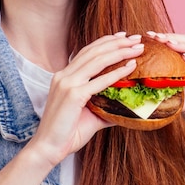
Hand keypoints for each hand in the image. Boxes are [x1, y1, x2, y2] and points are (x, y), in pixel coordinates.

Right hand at [28, 32, 143, 166]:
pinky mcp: (73, 95)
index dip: (106, 41)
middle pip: (94, 51)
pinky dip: (117, 72)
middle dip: (117, 42)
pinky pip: (99, 80)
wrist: (47, 148)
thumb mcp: (88, 114)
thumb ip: (105, 106)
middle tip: (136, 38)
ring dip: (120, 52)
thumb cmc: (66, 133)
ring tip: (137, 48)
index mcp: (64, 76)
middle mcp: (64, 75)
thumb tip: (125, 108)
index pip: (87, 51)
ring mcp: (67, 83)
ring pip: (97, 60)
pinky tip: (130, 67)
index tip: (123, 36)